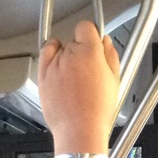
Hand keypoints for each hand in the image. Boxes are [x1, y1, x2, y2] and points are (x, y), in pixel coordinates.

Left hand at [38, 21, 119, 154]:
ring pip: (60, 49)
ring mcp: (54, 65)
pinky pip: (45, 54)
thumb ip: (110, 55)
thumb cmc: (97, 110)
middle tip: (87, 69)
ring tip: (73, 76)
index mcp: (90, 52)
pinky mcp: (42, 75)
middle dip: (81, 50)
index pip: (86, 27)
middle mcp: (69, 55)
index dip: (91, 34)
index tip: (93, 43)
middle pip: (73, 40)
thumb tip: (105, 41)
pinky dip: (50, 55)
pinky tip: (58, 65)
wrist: (79, 130)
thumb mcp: (114, 79)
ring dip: (66, 56)